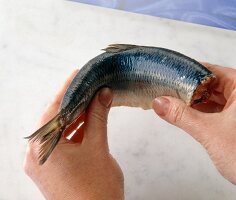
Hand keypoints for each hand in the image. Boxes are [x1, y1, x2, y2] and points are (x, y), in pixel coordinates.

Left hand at [24, 70, 123, 199]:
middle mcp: (37, 153)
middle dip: (74, 102)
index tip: (78, 74)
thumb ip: (98, 117)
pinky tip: (88, 119)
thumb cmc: (96, 189)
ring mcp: (43, 162)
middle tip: (89, 86)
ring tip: (92, 100)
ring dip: (76, 116)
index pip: (54, 108)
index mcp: (43, 146)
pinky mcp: (52, 167)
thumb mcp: (97, 147)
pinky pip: (62, 142)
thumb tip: (103, 94)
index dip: (68, 89)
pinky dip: (75, 130)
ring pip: (59, 130)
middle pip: (55, 118)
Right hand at [152, 63, 235, 184]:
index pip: (211, 71)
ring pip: (213, 98)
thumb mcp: (210, 132)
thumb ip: (182, 116)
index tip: (169, 75)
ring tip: (174, 103)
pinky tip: (188, 115)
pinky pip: (216, 110)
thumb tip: (160, 103)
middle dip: (189, 89)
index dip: (189, 72)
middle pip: (211, 84)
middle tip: (167, 91)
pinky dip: (202, 112)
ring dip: (194, 102)